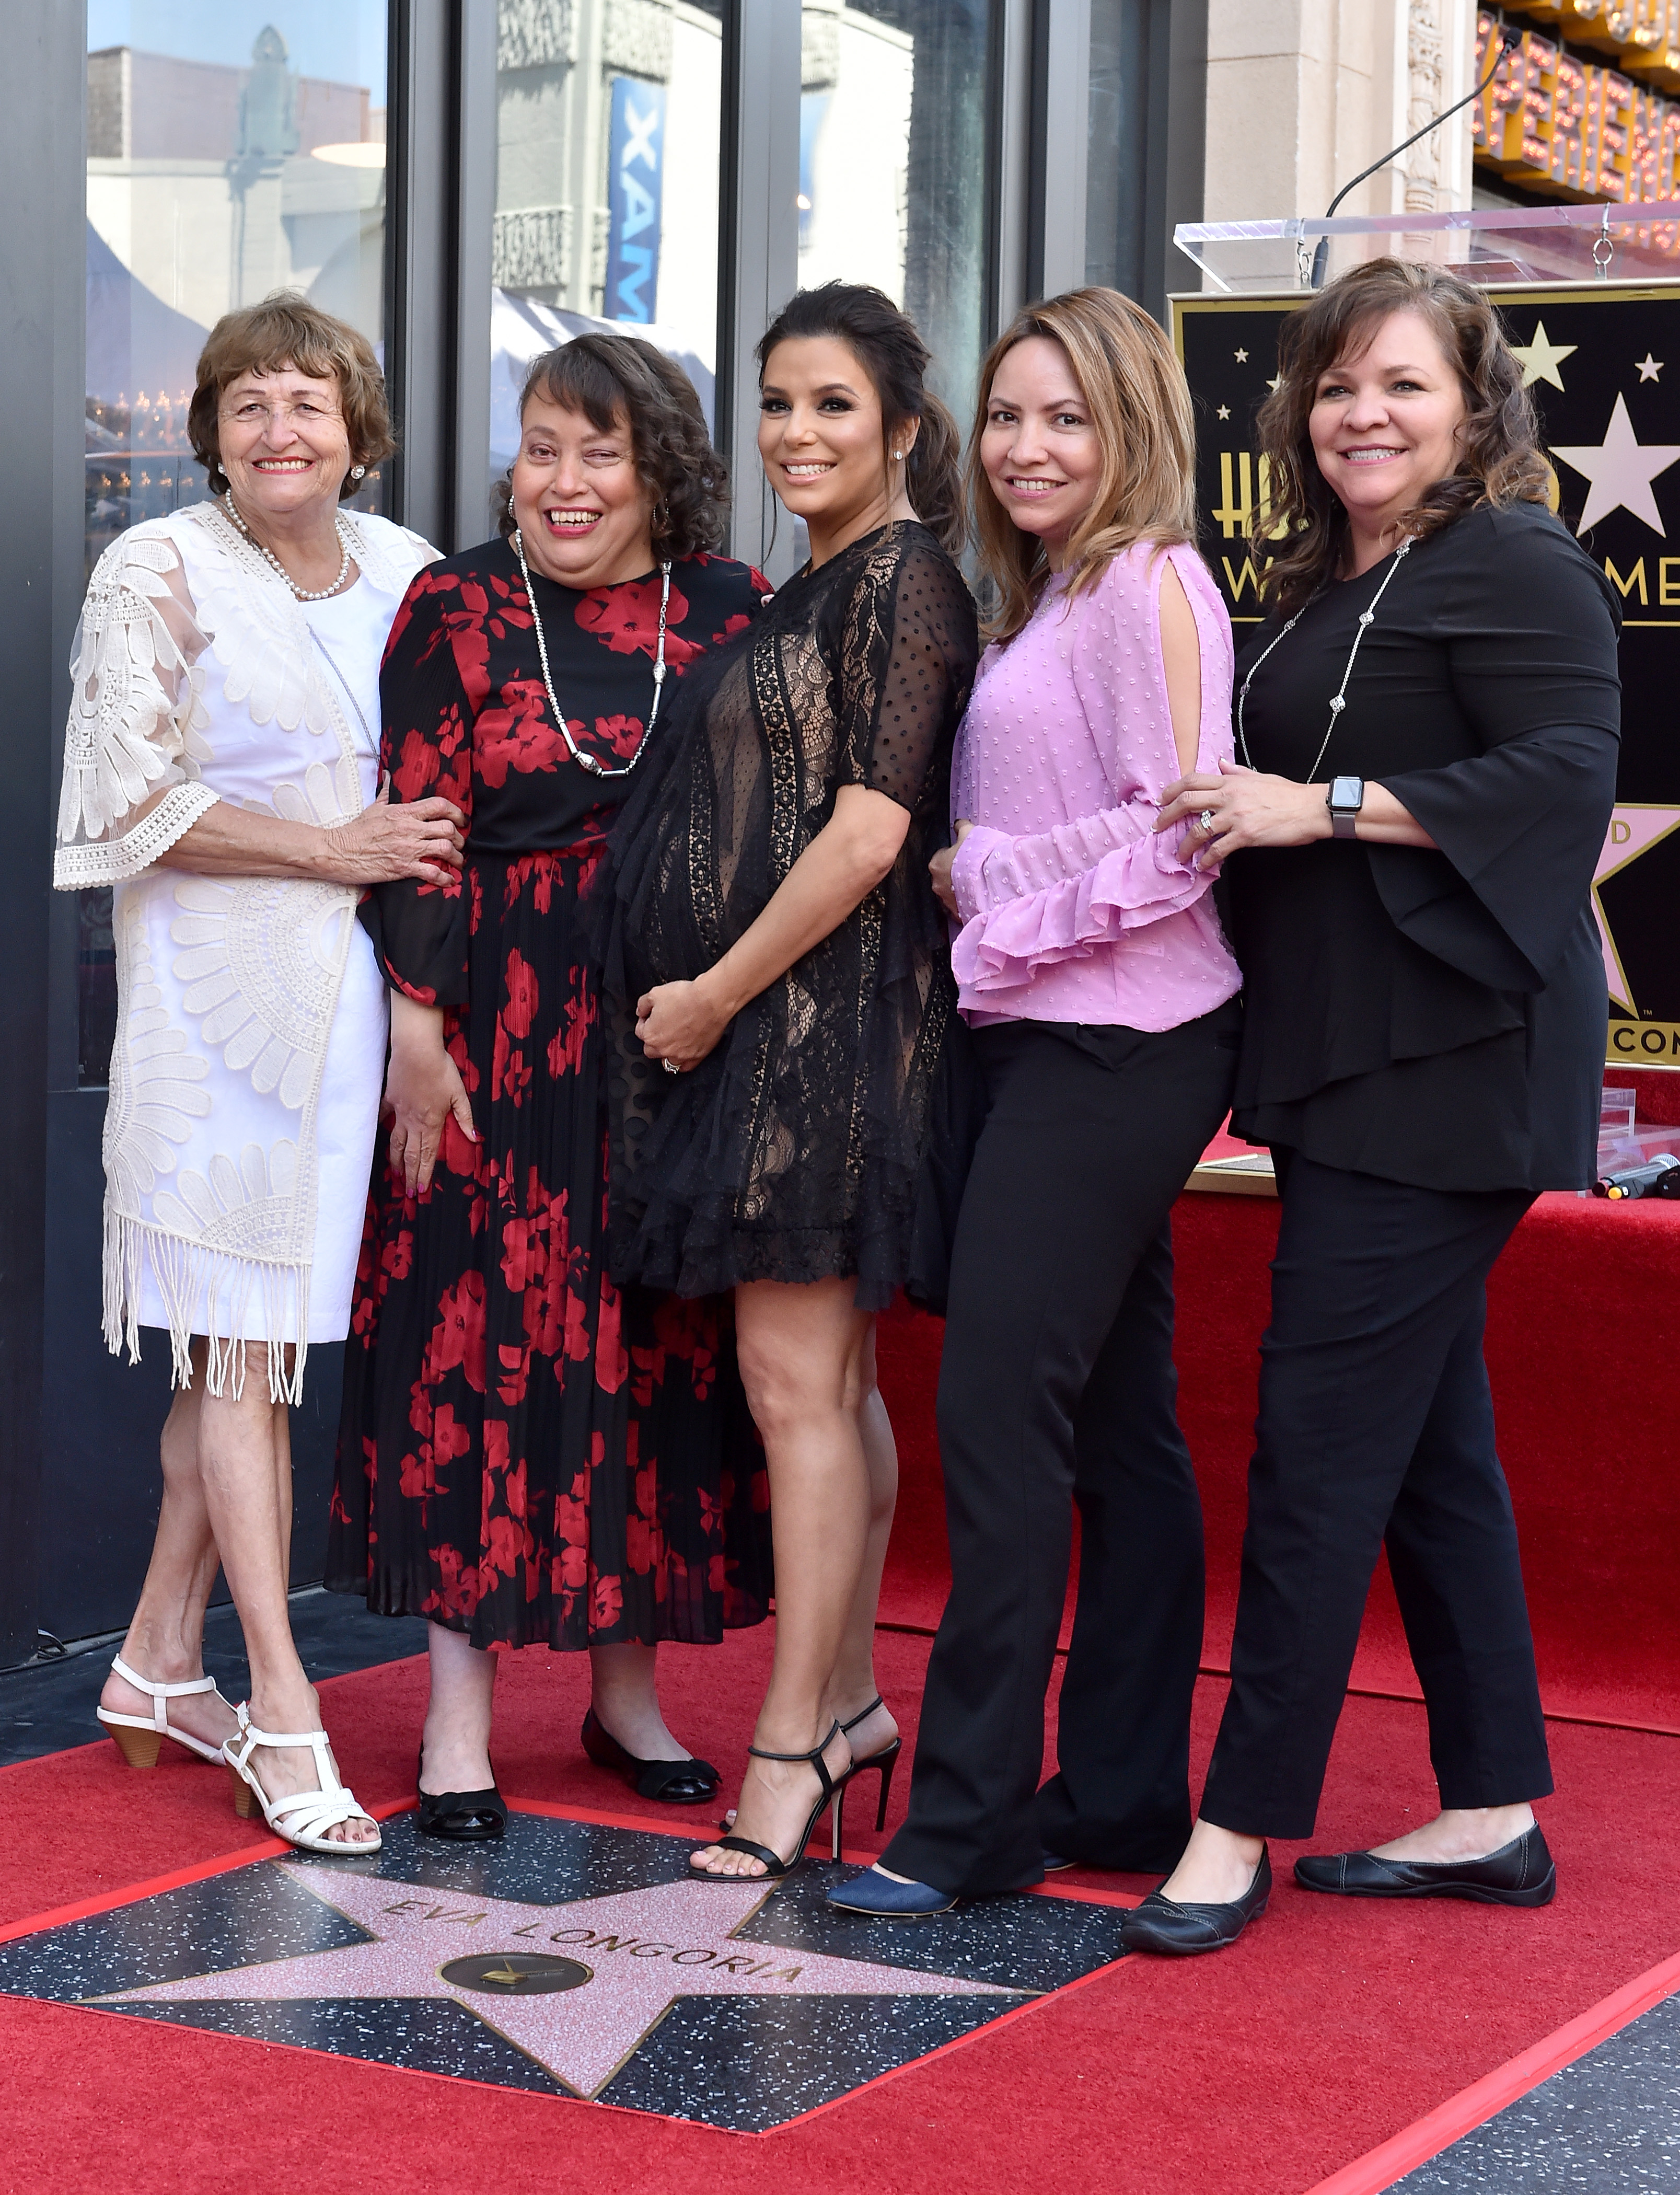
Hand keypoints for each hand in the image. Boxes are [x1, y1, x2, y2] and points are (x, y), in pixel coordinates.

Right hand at [322, 776, 465, 886]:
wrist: (338, 851)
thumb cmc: (355, 830)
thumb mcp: (373, 807)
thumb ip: (386, 792)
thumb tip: (387, 774)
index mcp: (403, 812)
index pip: (439, 805)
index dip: (456, 812)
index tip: (461, 820)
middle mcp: (409, 828)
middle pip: (447, 828)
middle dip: (459, 838)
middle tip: (459, 844)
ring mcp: (407, 848)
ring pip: (445, 849)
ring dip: (456, 857)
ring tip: (457, 863)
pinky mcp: (403, 868)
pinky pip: (432, 872)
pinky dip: (445, 878)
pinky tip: (449, 880)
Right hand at [385, 997, 475, 1195]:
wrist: (416, 1051)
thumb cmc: (441, 1070)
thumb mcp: (459, 1094)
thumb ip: (466, 1118)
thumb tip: (475, 1138)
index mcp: (431, 1123)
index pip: (427, 1154)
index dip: (424, 1173)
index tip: (421, 1190)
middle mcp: (413, 1122)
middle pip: (410, 1154)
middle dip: (409, 1174)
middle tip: (408, 1192)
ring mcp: (399, 1111)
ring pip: (395, 1141)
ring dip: (395, 1160)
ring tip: (395, 1173)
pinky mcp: (389, 1098)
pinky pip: (384, 1117)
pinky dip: (381, 1127)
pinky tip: (379, 1137)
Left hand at [635, 976, 732, 1073]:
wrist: (710, 1001)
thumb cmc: (686, 997)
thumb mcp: (655, 993)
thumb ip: (643, 1004)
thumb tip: (641, 1010)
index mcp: (650, 1035)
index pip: (640, 1031)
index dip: (644, 1021)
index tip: (650, 1015)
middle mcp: (664, 1049)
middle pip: (650, 1049)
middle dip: (653, 1039)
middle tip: (661, 1028)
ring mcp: (681, 1055)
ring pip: (667, 1062)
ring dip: (666, 1053)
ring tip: (671, 1042)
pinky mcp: (697, 1056)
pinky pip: (685, 1067)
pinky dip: (683, 1062)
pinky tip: (683, 1054)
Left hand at [928, 818, 974, 918]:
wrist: (992, 881)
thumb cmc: (978, 854)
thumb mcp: (970, 833)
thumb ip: (961, 827)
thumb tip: (958, 823)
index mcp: (936, 864)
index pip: (940, 857)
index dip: (953, 856)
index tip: (965, 856)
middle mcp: (936, 884)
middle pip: (944, 877)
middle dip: (955, 875)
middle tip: (972, 871)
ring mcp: (946, 901)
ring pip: (951, 894)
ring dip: (960, 890)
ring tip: (977, 886)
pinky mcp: (957, 914)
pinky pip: (959, 909)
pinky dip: (966, 905)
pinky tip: (978, 899)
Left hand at [1155, 757, 1329, 869]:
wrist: (1311, 808)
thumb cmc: (1288, 793)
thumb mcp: (1260, 776)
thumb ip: (1237, 771)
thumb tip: (1221, 762)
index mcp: (1232, 780)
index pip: (1193, 780)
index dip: (1172, 790)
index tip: (1161, 800)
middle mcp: (1229, 795)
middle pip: (1187, 801)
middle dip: (1167, 815)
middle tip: (1156, 827)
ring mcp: (1236, 815)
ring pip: (1198, 829)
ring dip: (1184, 845)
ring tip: (1178, 855)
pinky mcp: (1246, 835)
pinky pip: (1218, 849)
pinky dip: (1206, 860)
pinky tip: (1202, 866)